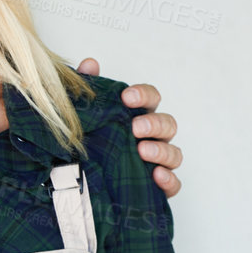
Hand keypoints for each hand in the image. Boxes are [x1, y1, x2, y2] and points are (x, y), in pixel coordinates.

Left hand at [77, 59, 182, 197]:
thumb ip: (88, 89)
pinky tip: (156, 175)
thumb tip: (90, 65)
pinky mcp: (157, 188)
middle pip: (168, 124)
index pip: (151, 99)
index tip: (127, 97)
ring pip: (174, 153)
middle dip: (154, 124)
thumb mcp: (83, 116)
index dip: (144, 95)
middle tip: (135, 128)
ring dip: (162, 150)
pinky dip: (170, 179)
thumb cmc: (88, 143)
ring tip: (143, 151)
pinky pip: (173, 184)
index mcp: (137, 117)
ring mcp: (157, 163)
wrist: (76, 184)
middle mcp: (152, 138)